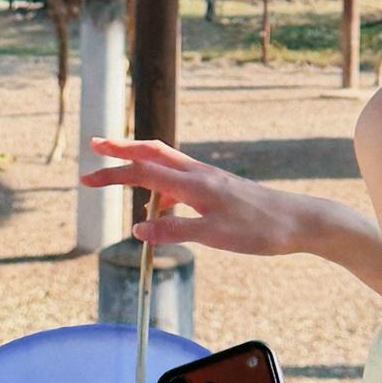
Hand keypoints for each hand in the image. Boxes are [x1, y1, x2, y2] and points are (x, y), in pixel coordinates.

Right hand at [82, 132, 296, 256]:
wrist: (295, 220)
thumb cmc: (258, 229)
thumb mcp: (214, 236)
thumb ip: (175, 231)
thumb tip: (136, 229)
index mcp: (193, 184)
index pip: (143, 172)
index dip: (113, 173)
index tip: (85, 177)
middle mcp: (197, 174)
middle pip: (151, 153)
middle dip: (121, 149)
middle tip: (95, 146)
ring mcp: (207, 178)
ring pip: (165, 160)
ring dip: (139, 160)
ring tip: (119, 169)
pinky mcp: (216, 186)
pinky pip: (179, 177)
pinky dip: (160, 181)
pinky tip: (161, 204)